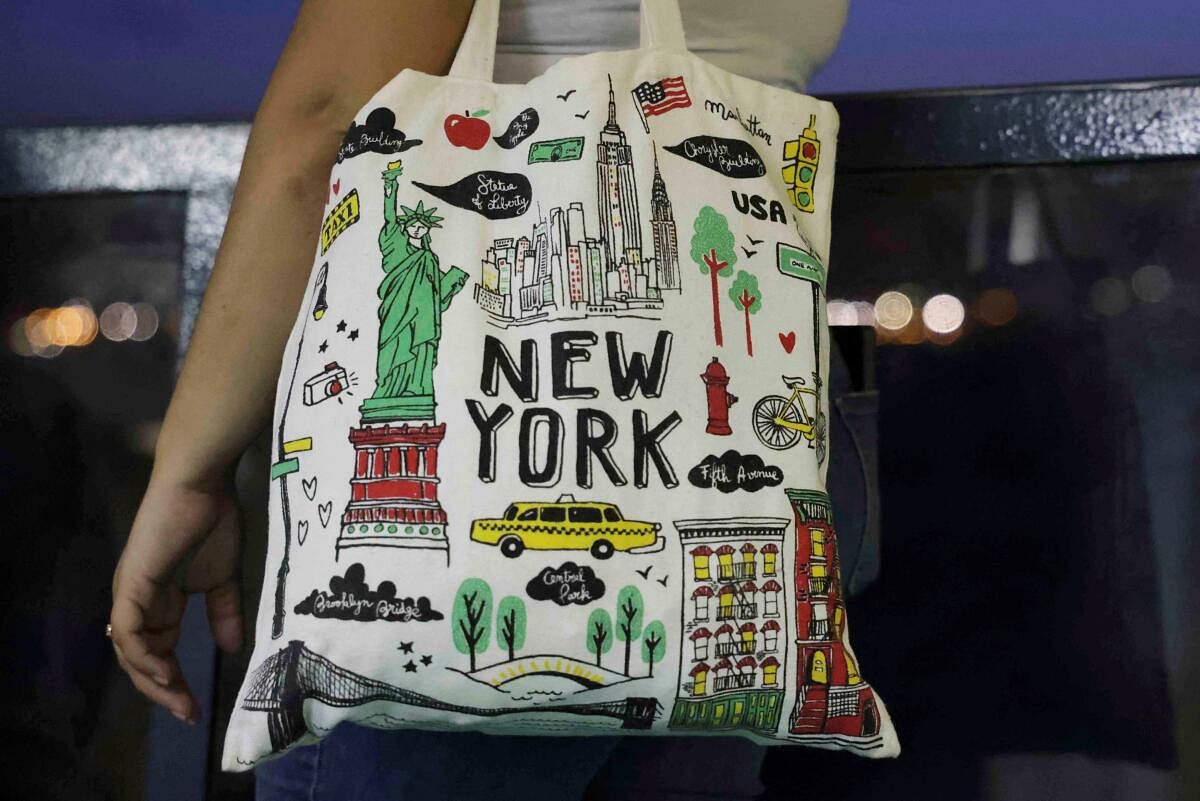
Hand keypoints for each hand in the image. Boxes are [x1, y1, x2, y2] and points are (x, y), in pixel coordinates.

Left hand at [110, 467, 243, 722]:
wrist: (200, 484)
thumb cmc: (213, 520)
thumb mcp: (224, 577)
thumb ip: (225, 612)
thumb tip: (234, 648)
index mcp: (160, 601)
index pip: (160, 651)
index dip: (176, 681)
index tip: (198, 706)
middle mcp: (139, 602)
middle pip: (140, 659)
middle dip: (163, 691)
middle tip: (188, 713)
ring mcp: (131, 594)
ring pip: (129, 652)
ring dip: (152, 680)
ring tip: (179, 697)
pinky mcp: (131, 586)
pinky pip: (129, 632)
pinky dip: (144, 656)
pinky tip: (166, 672)